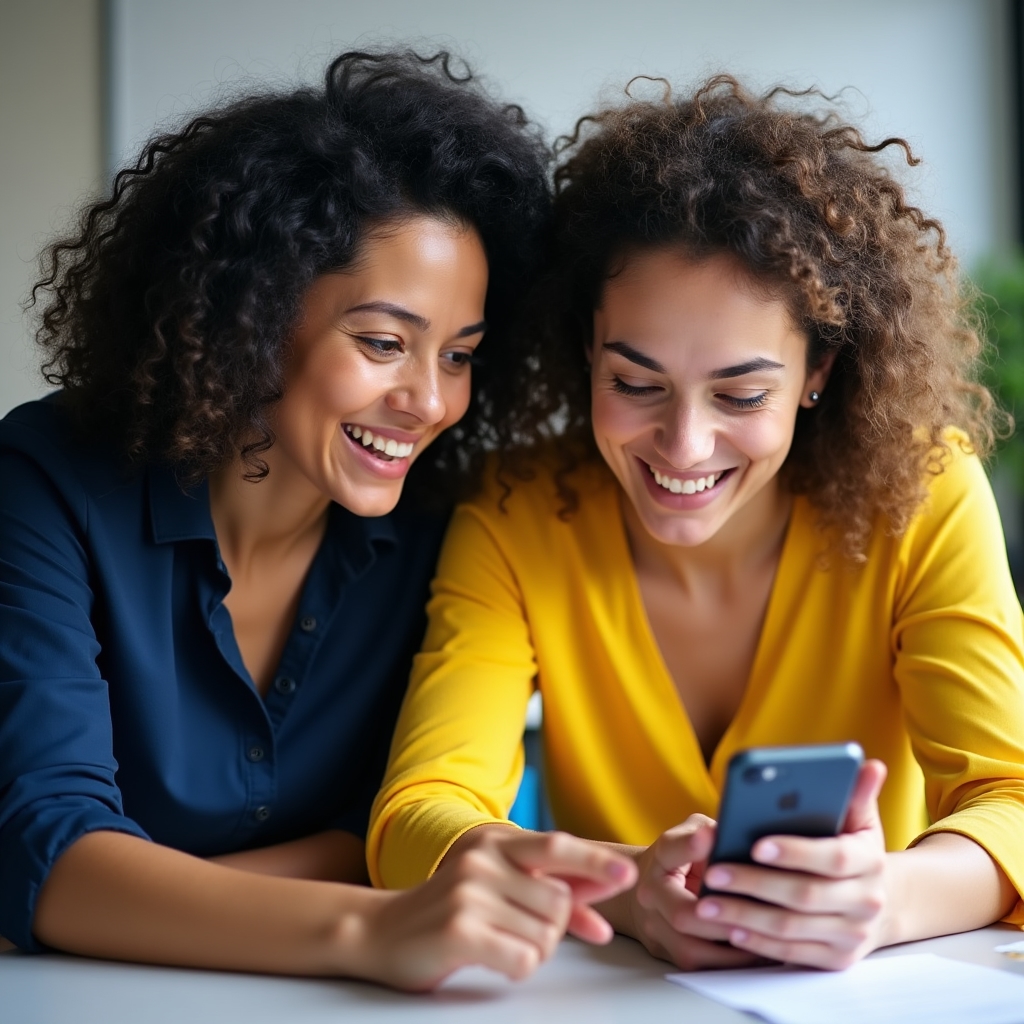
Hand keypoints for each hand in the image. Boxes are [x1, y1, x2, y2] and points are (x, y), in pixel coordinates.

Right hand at [358, 828, 635, 990]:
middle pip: (559, 902)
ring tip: (499, 942)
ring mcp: (470, 892)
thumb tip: (602, 902)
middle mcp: (483, 859)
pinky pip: (523, 959)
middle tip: (518, 931)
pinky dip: (517, 967)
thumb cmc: (449, 911)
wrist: (382, 931)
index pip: (558, 847)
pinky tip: (492, 957)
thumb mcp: (498, 888)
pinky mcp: (460, 929)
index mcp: (495, 842)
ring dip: (533, 950)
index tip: (627, 875)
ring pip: (545, 936)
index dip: (594, 863)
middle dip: (552, 928)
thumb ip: (549, 888)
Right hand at [626, 815, 764, 969]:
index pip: (671, 849)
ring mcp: (654, 927)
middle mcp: (651, 894)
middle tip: (757, 919)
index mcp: (660, 857)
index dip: (692, 844)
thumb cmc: (682, 857)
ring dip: (730, 951)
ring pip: (690, 949)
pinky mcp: (667, 953)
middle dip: (722, 921)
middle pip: (682, 915)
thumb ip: (710, 832)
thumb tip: (735, 832)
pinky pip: (699, 966)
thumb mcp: (693, 832)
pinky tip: (755, 956)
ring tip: (764, 944)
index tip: (711, 837)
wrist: (649, 887)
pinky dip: (729, 964)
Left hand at [694, 759, 889, 969]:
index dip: (794, 852)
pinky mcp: (836, 961)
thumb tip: (869, 764)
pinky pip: (791, 955)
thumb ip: (855, 794)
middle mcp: (866, 902)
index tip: (754, 844)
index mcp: (870, 862)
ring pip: (792, 928)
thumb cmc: (853, 851)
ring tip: (706, 904)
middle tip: (712, 873)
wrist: (881, 903)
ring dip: (745, 916)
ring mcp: (852, 936)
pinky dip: (758, 943)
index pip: (832, 857)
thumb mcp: (858, 821)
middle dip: (754, 884)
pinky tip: (729, 929)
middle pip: (804, 896)